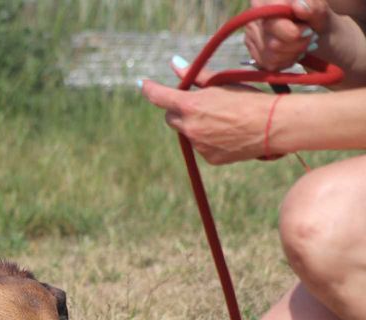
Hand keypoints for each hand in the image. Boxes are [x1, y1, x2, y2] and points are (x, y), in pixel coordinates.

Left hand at [140, 78, 274, 164]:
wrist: (273, 125)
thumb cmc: (248, 98)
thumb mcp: (222, 83)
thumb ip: (195, 76)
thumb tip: (174, 63)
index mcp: (190, 105)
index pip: (159, 97)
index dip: (150, 90)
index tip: (144, 85)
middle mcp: (190, 127)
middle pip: (171, 118)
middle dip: (179, 111)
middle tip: (199, 105)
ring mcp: (198, 145)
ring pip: (188, 133)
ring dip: (197, 126)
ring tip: (224, 120)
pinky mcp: (209, 157)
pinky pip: (202, 147)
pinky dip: (209, 140)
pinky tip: (229, 134)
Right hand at [245, 0, 329, 70]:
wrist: (314, 30)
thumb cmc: (315, 16)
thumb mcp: (320, 8)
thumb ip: (312, 5)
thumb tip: (298, 7)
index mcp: (265, 2)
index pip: (272, 23)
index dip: (292, 32)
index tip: (309, 31)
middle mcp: (253, 20)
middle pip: (274, 44)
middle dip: (298, 44)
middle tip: (310, 37)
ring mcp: (251, 39)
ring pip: (273, 56)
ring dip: (295, 53)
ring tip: (303, 44)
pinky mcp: (255, 55)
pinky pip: (271, 65)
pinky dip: (288, 60)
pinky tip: (294, 51)